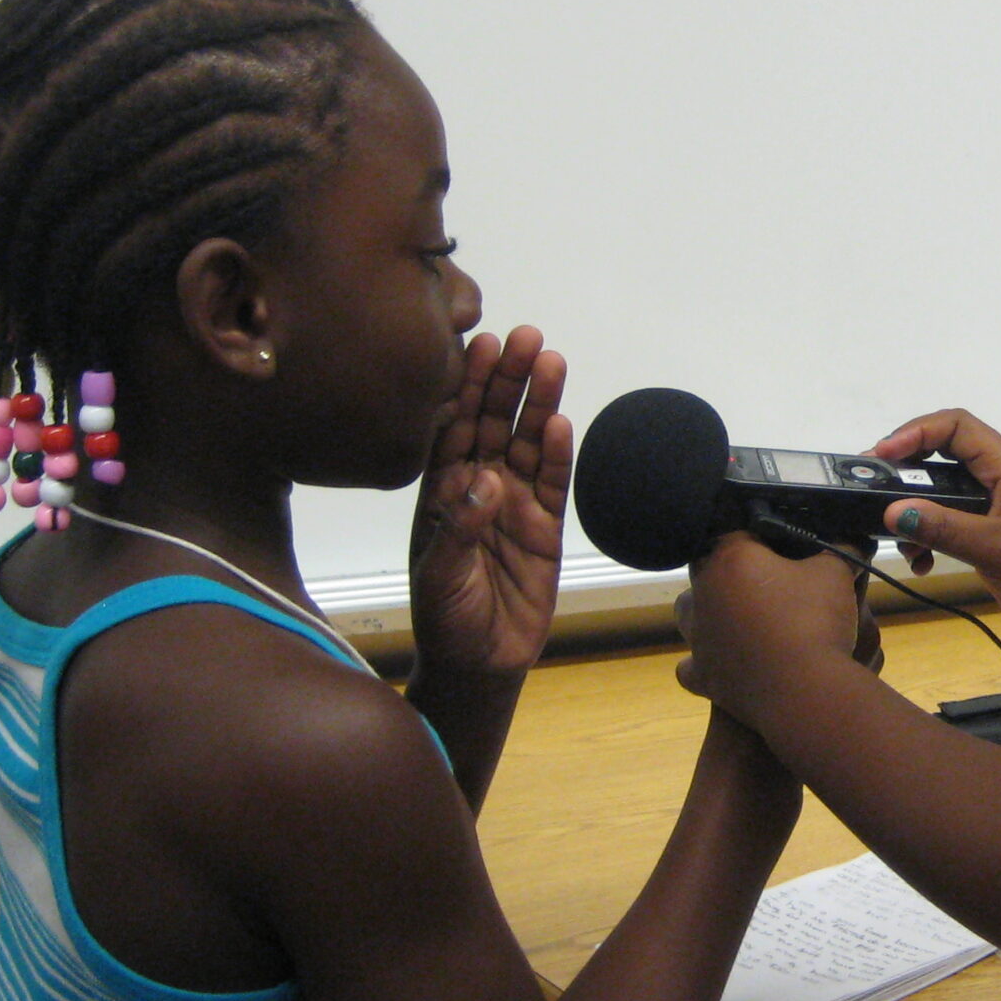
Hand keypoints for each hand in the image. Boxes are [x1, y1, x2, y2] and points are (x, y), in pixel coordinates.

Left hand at [408, 328, 570, 681]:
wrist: (480, 664)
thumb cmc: (446, 618)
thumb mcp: (439, 576)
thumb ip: (458, 528)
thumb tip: (484, 482)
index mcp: (440, 490)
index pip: (453, 427)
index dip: (466, 386)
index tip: (478, 344)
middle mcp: (477, 487)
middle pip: (493, 422)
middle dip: (507, 380)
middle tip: (524, 337)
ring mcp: (514, 504)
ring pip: (525, 443)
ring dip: (538, 403)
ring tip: (551, 361)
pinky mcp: (546, 527)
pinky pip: (553, 482)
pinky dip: (557, 453)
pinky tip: (561, 421)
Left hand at [675, 531, 870, 723]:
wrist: (802, 692)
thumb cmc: (815, 622)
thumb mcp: (836, 576)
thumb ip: (841, 550)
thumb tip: (853, 540)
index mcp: (732, 558)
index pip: (739, 532)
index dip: (764, 537)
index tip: (787, 548)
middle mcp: (705, 592)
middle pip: (712, 569)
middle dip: (736, 573)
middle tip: (773, 584)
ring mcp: (698, 636)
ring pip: (690, 612)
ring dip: (710, 611)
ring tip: (743, 619)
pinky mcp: (701, 675)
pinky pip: (692, 665)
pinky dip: (706, 662)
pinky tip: (726, 661)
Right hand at [868, 409, 1000, 647]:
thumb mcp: (997, 548)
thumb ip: (944, 528)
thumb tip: (892, 511)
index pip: (956, 427)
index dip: (916, 432)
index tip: (883, 456)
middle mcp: (996, 482)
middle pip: (941, 456)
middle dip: (905, 471)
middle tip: (873, 490)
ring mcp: (991, 511)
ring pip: (939, 494)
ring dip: (913, 513)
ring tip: (897, 539)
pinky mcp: (987, 539)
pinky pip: (946, 526)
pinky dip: (928, 539)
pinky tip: (921, 563)